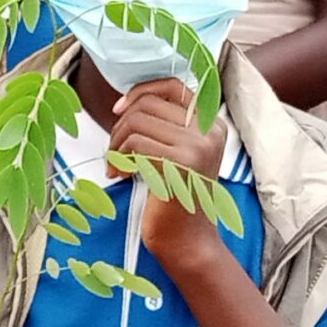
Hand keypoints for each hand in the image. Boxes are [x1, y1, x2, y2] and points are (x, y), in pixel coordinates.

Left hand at [107, 80, 229, 271]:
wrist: (187, 241)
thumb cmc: (173, 199)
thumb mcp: (175, 154)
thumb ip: (163, 126)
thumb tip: (125, 102)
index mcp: (212, 124)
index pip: (173, 85)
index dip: (140, 91)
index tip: (118, 110)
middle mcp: (210, 131)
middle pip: (147, 105)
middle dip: (120, 126)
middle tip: (114, 153)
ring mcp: (198, 146)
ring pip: (137, 122)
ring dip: (116, 144)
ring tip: (117, 166)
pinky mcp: (181, 163)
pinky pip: (135, 145)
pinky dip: (119, 159)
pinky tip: (121, 176)